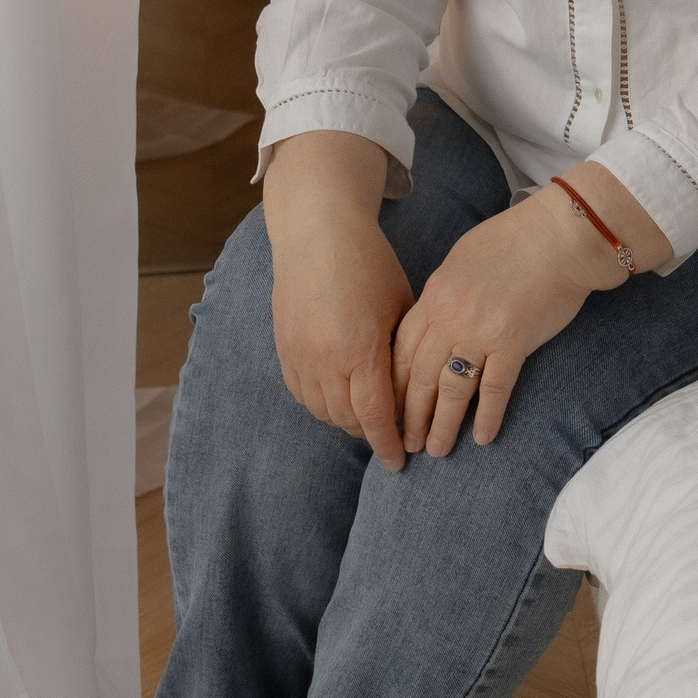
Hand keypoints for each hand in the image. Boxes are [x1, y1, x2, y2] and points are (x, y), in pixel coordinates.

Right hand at [263, 132, 413, 468]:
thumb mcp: (399, 306)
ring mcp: (299, 357)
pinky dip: (322, 405)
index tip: (400, 464)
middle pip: (348, 419)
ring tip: (367, 419)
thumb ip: (402, 351)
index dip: (388, 443)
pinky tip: (338, 399)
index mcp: (360, 350)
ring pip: (323, 411)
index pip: (375, 415)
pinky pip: (302, 394)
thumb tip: (413, 391)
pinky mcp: (284, 349)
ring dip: (346, 421)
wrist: (317, 233)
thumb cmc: (369, 264)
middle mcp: (325, 361)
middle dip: (371, 434)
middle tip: (391, 438)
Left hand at [393, 187, 612, 457]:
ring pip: (451, 389)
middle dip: (410, 414)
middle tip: (405, 442)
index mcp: (435, 295)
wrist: (559, 235)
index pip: (403, 349)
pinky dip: (486, 416)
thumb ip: (445, 291)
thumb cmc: (515, 239)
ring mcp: (481, 332)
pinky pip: (494, 388)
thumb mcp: (463, 258)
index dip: (395, 384)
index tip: (390, 408)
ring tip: (436, 451)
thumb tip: (434, 317)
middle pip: (420, 375)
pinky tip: (483, 438)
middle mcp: (451, 317)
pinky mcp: (514, 343)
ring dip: (441, 425)